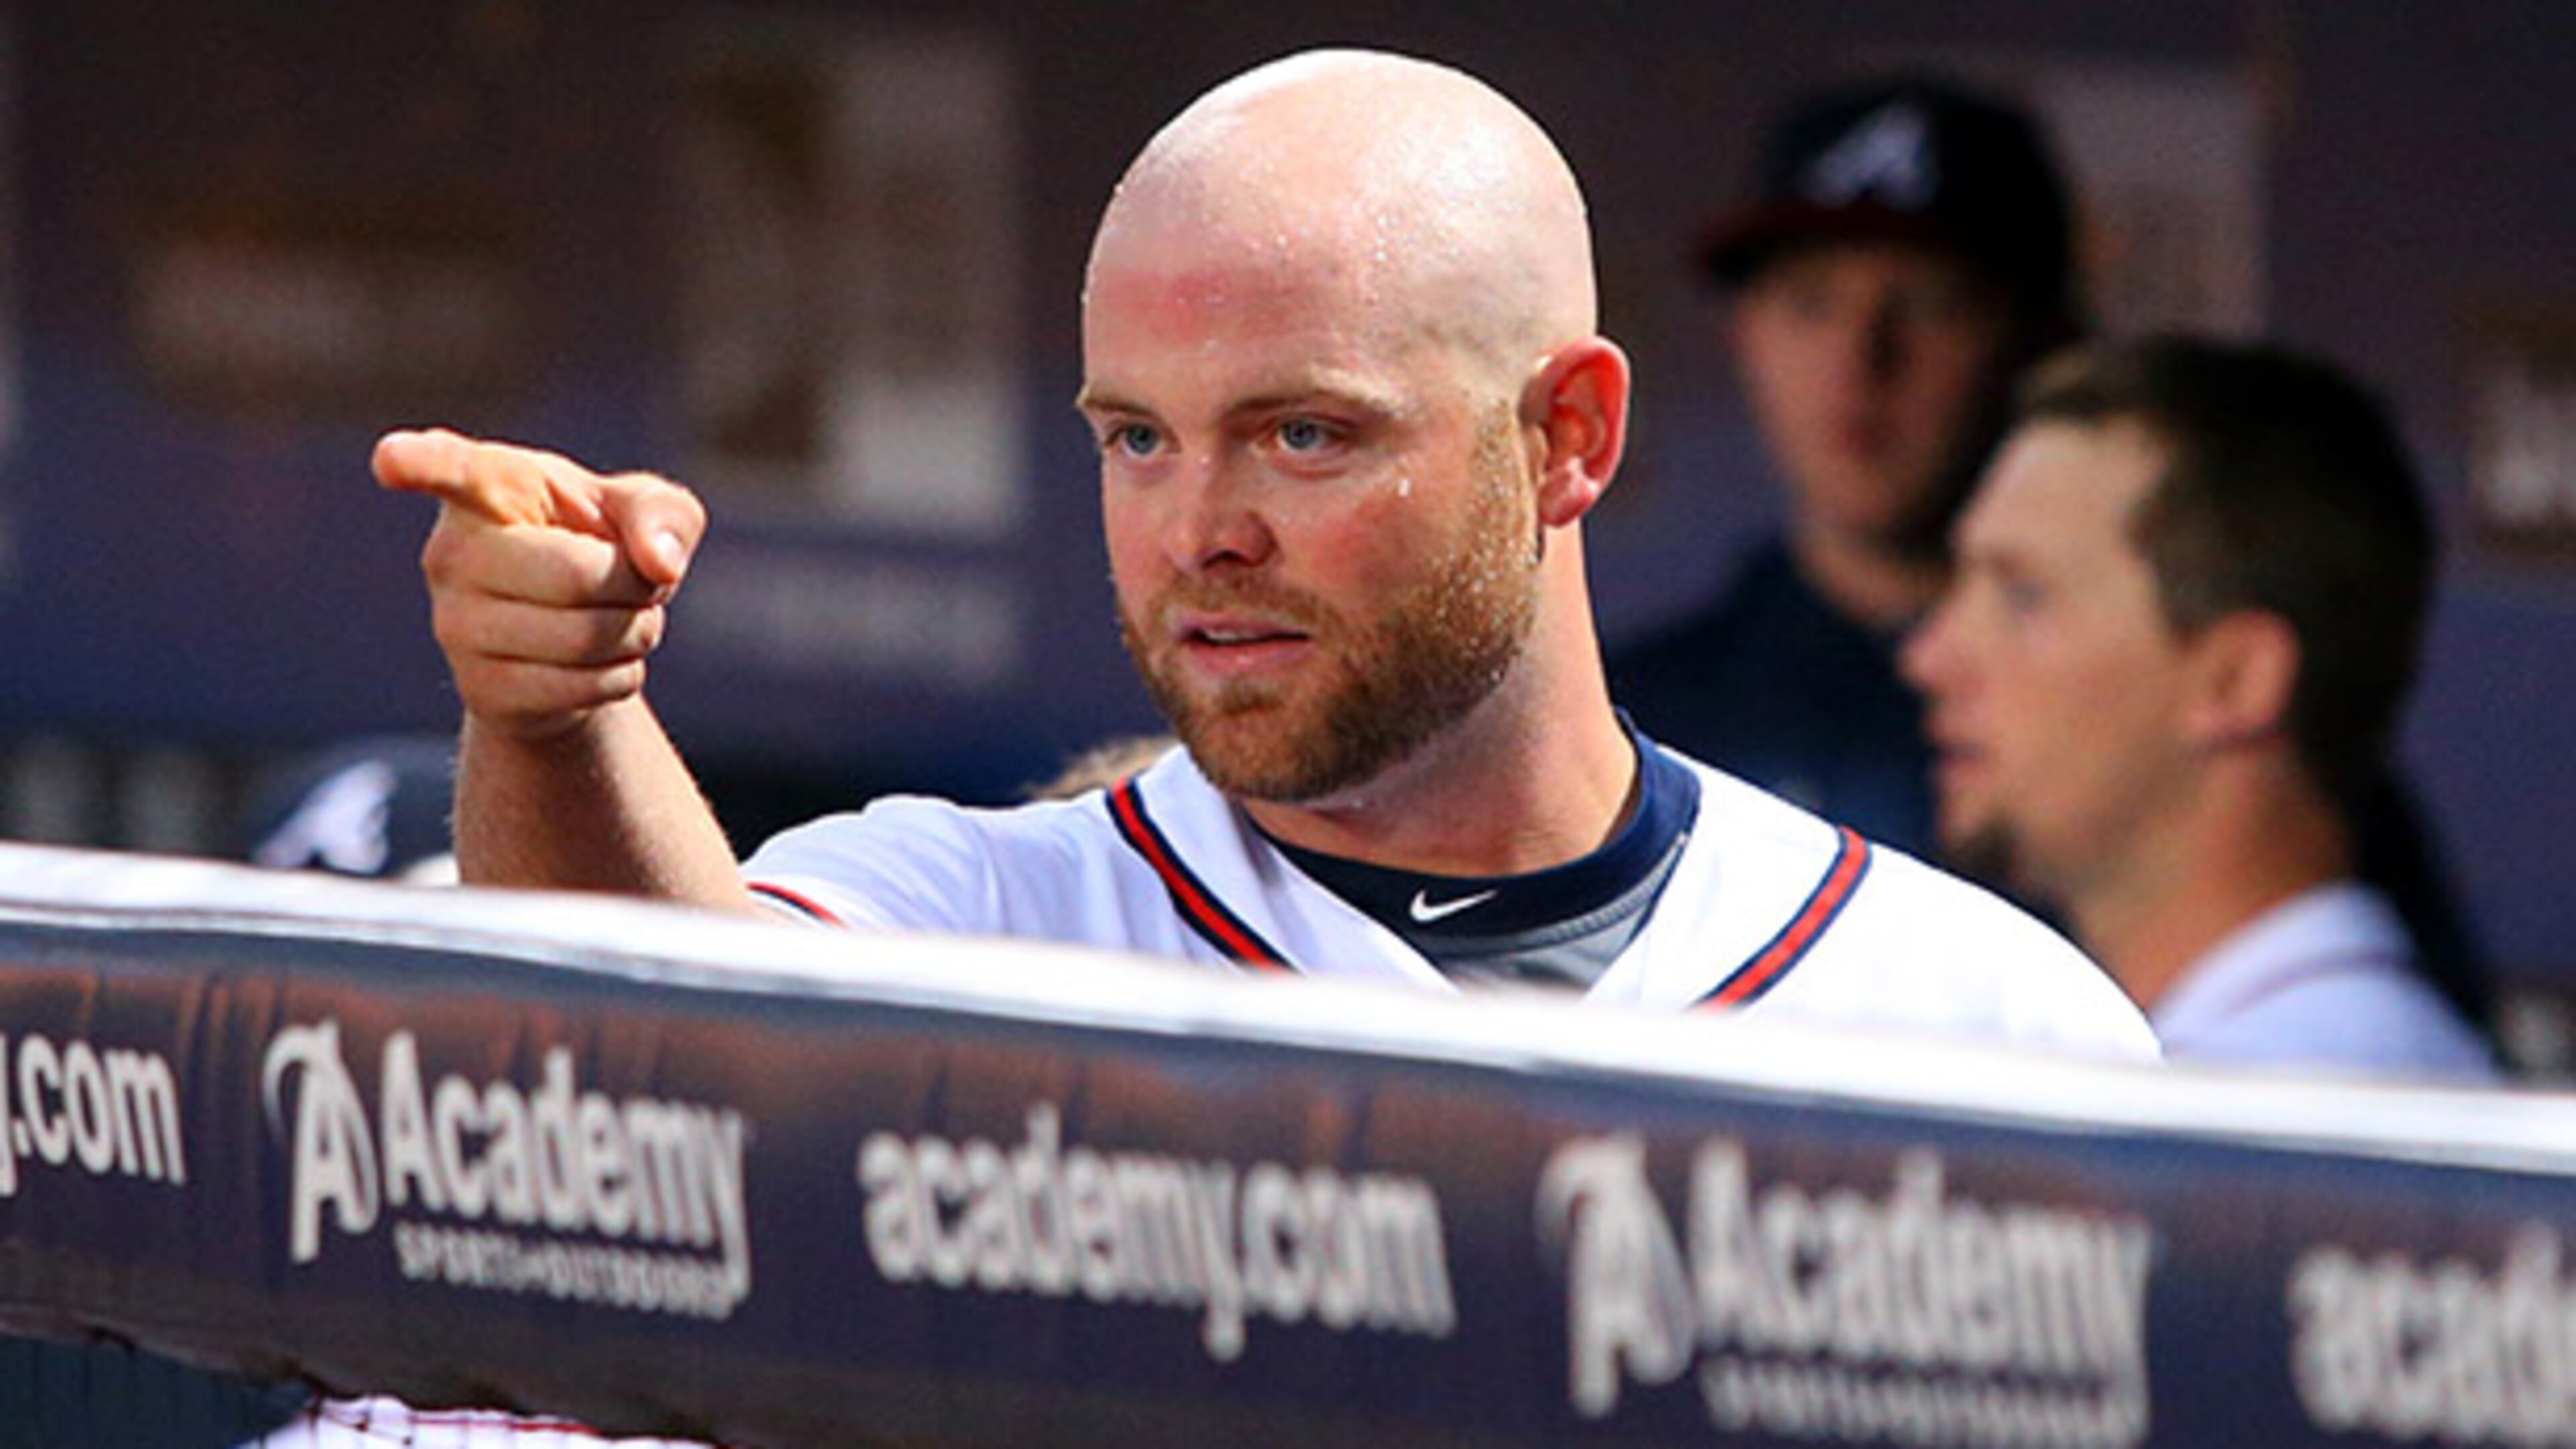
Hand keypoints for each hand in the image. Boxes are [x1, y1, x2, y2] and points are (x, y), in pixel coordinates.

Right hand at [374, 428, 708, 740]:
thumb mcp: (642, 511)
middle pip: (576, 575)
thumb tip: (658, 564)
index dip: (419, 462)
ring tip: (614, 617)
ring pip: (586, 638)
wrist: (575, 637)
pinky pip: (583, 687)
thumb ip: (663, 514)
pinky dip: (621, 676)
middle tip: (628, 581)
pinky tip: (599, 660)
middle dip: (633, 585)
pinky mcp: (478, 689)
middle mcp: (453, 553)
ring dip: (635, 633)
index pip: (449, 469)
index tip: (391, 459)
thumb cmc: (601, 547)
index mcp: (488, 486)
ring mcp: (455, 626)